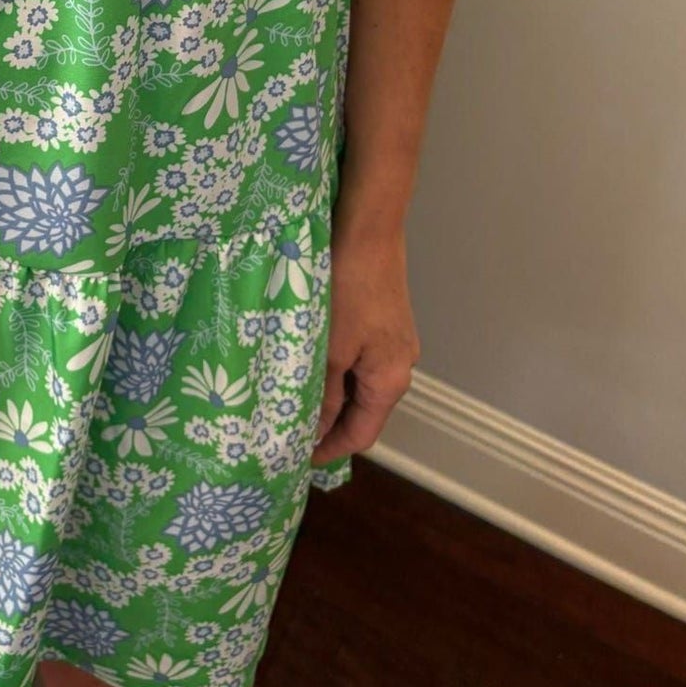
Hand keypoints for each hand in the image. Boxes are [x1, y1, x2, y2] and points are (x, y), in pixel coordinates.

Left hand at [311, 227, 419, 465]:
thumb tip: (315, 431)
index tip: (294, 457)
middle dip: (326, 422)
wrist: (368, 228)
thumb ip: (323, 392)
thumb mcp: (329, 348)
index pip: (360, 435)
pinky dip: (334, 367)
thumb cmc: (347, 287)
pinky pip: (358, 357)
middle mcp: (400, 365)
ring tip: (290, 395)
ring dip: (328, 391)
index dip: (327, 450)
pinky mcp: (384, 319)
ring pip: (357, 382)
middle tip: (285, 427)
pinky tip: (307, 359)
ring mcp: (394, 341)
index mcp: (390, 380)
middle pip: (362, 410)